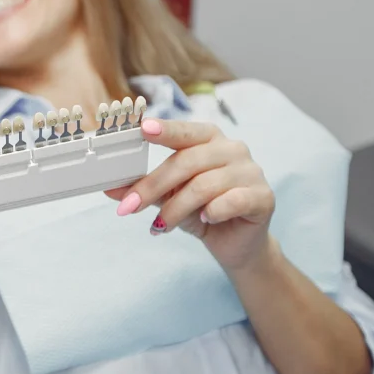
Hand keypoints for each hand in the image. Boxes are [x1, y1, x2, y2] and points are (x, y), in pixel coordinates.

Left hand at [107, 118, 275, 271]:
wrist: (236, 245)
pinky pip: (232, 200)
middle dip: (153, 185)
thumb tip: (110, 190)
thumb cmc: (203, 212)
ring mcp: (251, 171)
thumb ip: (144, 189)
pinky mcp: (263, 196)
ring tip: (161, 226)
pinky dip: (213, 211)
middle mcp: (233, 149)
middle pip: (187, 162)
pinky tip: (206, 219)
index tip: (142, 129)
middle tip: (129, 206)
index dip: (164, 129)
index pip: (185, 131)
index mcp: (209, 139)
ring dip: (175, 208)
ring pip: (204, 185)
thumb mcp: (168, 199)